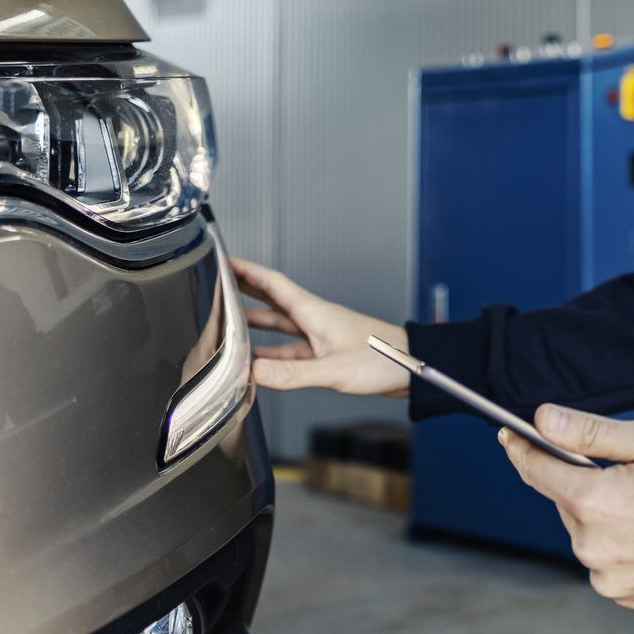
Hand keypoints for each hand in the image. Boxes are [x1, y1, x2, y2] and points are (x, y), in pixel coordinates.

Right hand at [231, 258, 410, 396]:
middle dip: (245, 290)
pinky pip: (291, 347)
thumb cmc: (383, 360)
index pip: (273, 283)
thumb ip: (293, 373)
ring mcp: (321, 334)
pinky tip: (261, 360)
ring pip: (280, 323)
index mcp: (314, 313)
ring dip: (255, 321)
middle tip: (219, 283)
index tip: (224, 259)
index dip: (247, 270)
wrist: (414, 368)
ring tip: (229, 322)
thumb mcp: (334, 369)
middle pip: (272, 299)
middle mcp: (315, 318)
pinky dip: (272, 351)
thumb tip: (254, 372)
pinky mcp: (327, 352)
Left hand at [500, 406, 633, 611]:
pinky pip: (608, 562)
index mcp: (594, 503)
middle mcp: (592, 547)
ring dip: (604, 517)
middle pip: (566, 503)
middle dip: (584, 484)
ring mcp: (610, 578)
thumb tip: (540, 419)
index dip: (522, 450)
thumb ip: (589, 433)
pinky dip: (622, 546)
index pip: (537, 471)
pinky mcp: (628, 596)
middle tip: (630, 472)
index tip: (510, 437)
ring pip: (587, 534)